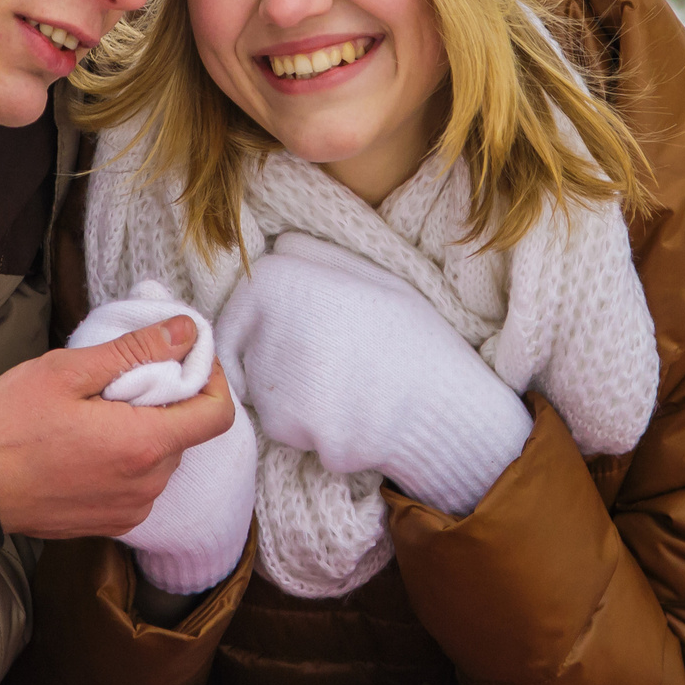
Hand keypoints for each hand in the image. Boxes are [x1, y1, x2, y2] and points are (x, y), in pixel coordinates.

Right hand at [68, 290, 258, 594]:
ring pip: (162, 458)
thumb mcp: (68, 371)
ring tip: (97, 411)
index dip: (210, 378)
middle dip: (166, 400)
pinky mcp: (112, 523)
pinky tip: (86, 444)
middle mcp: (147, 486)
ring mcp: (130, 509)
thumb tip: (186, 332)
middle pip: (185, 432)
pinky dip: (127, 459)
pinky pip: (139, 483)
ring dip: (144, 429)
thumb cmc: (10, 425)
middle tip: (122, 377)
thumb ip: (135, 351)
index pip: (216, 415)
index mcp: (143, 445)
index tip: (182, 357)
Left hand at [223, 233, 530, 515]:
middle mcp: (268, 332)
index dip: (257, 333)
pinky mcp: (304, 435)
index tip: (291, 339)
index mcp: (276, 282)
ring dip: (296, 403)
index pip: (230, 320)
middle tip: (333, 362)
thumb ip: (309, 256)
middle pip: (246, 362)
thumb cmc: (411, 331)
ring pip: (268, 402)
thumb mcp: (366, 272)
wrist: (454, 400)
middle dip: (276, 369)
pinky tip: (360, 414)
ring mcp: (285, 390)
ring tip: (352, 385)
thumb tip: (272, 248)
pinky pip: (296, 436)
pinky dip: (320, 432)